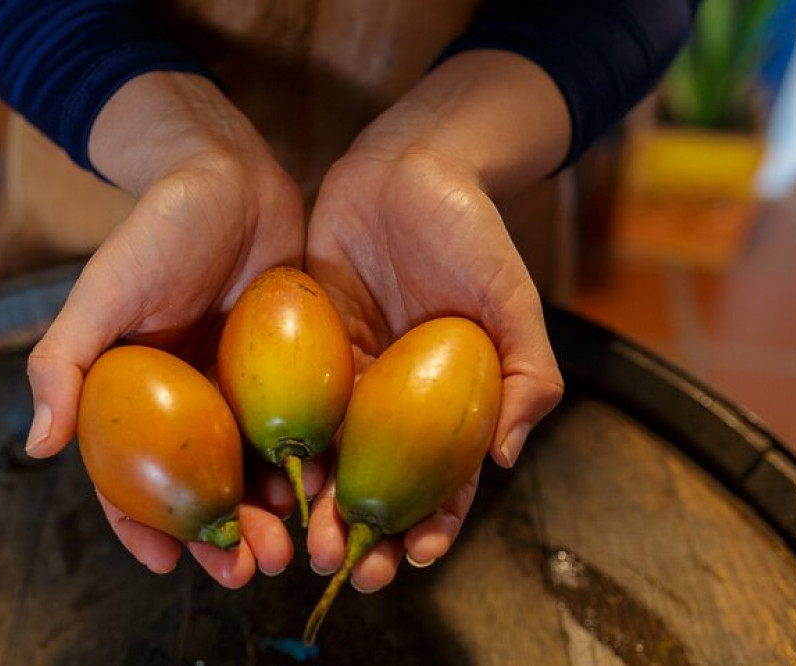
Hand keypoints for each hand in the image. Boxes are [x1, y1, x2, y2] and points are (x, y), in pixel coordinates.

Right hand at [23, 72, 305, 587]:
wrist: (227, 173)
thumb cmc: (155, 228)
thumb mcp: (100, 291)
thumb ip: (62, 362)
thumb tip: (37, 448)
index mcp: (138, 395)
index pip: (132, 478)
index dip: (144, 528)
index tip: (170, 564)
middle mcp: (191, 402)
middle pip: (205, 487)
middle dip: (225, 537)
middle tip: (250, 571)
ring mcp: (244, 389)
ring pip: (258, 469)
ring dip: (273, 516)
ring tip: (293, 546)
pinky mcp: (294, 368)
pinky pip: (304, 426)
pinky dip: (313, 464)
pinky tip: (328, 490)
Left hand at [304, 51, 567, 591]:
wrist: (410, 167)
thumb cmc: (473, 233)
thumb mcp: (515, 303)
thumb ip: (528, 379)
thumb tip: (506, 460)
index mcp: (449, 402)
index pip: (444, 482)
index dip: (434, 527)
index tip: (415, 560)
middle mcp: (395, 400)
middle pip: (378, 485)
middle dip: (365, 534)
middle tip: (343, 564)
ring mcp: (348, 377)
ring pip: (329, 458)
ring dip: (316, 507)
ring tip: (303, 542)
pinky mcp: (303, 345)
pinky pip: (289, 404)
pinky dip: (280, 447)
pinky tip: (267, 478)